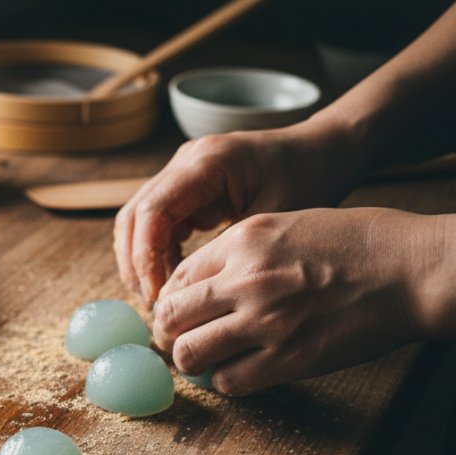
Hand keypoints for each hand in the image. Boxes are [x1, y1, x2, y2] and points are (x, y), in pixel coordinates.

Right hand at [113, 124, 358, 304]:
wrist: (322, 150)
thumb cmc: (309, 178)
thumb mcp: (274, 220)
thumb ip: (230, 251)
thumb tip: (192, 293)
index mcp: (205, 163)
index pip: (152, 212)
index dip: (146, 257)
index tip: (159, 296)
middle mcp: (185, 162)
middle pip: (133, 215)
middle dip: (135, 264)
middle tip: (153, 303)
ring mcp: (182, 172)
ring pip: (137, 220)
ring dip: (141, 260)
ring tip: (159, 298)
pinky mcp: (186, 187)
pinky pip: (156, 222)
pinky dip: (157, 253)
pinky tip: (174, 280)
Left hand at [152, 207, 433, 394]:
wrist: (413, 270)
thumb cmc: (359, 243)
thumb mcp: (289, 224)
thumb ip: (243, 251)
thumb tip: (205, 282)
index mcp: (244, 240)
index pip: (177, 277)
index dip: (172, 299)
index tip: (181, 312)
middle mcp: (246, 279)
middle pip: (170, 316)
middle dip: (170, 332)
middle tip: (182, 339)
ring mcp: (266, 321)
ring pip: (189, 353)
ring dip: (192, 360)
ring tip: (206, 359)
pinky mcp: (289, 359)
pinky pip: (229, 381)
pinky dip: (226, 380)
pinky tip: (240, 371)